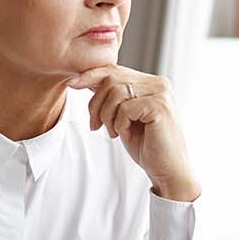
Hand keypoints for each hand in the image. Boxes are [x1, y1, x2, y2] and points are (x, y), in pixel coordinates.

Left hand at [67, 65, 200, 201]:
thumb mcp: (122, 117)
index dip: (91, 75)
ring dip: (106, 116)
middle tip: (95, 125)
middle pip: (111, 78)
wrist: (167, 169)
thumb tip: (84, 79)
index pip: (115, 70)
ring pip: (115, 92)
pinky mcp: (160, 106)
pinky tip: (125, 134)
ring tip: (113, 132)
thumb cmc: (146, 145)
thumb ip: (111, 97)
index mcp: (150, 82)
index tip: (72, 83)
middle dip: (96, 103)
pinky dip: (119, 123)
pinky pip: (125, 108)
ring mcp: (161, 93)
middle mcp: (158, 83)